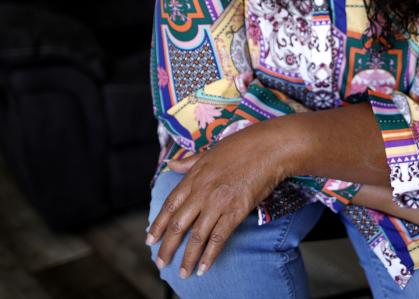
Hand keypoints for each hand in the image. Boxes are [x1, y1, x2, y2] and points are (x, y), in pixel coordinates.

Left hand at [146, 124, 286, 278]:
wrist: (268, 148)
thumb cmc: (241, 146)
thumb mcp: (209, 151)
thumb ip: (189, 162)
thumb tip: (171, 164)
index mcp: (194, 177)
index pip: (170, 205)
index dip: (158, 224)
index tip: (150, 239)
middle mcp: (202, 192)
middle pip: (178, 225)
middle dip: (167, 247)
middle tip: (160, 263)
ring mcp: (218, 203)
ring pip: (197, 236)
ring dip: (188, 257)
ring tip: (183, 272)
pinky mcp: (236, 211)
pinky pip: (219, 238)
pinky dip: (210, 255)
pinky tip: (204, 267)